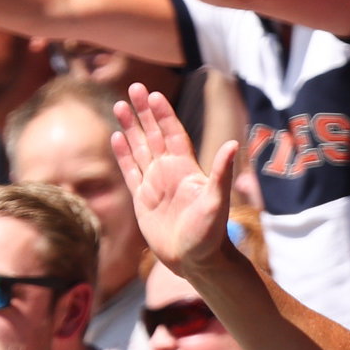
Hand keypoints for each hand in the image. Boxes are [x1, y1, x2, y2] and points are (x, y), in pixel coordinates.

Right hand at [116, 83, 238, 274]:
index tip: (154, 95)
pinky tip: (116, 137)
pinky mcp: (142, 200)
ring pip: (140, 149)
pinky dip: (123, 154)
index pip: (172, 134)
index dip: (163, 114)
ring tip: (119, 105)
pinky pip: (130, 171)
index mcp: (186, 169)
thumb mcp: (216, 201)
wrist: (195, 261)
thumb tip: (232, 144)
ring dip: (130, 127)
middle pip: (153, 134)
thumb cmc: (210, 234)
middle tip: (133, 87)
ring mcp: (155, 184)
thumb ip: (220, 173)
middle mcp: (170, 172)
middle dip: (144, 111)